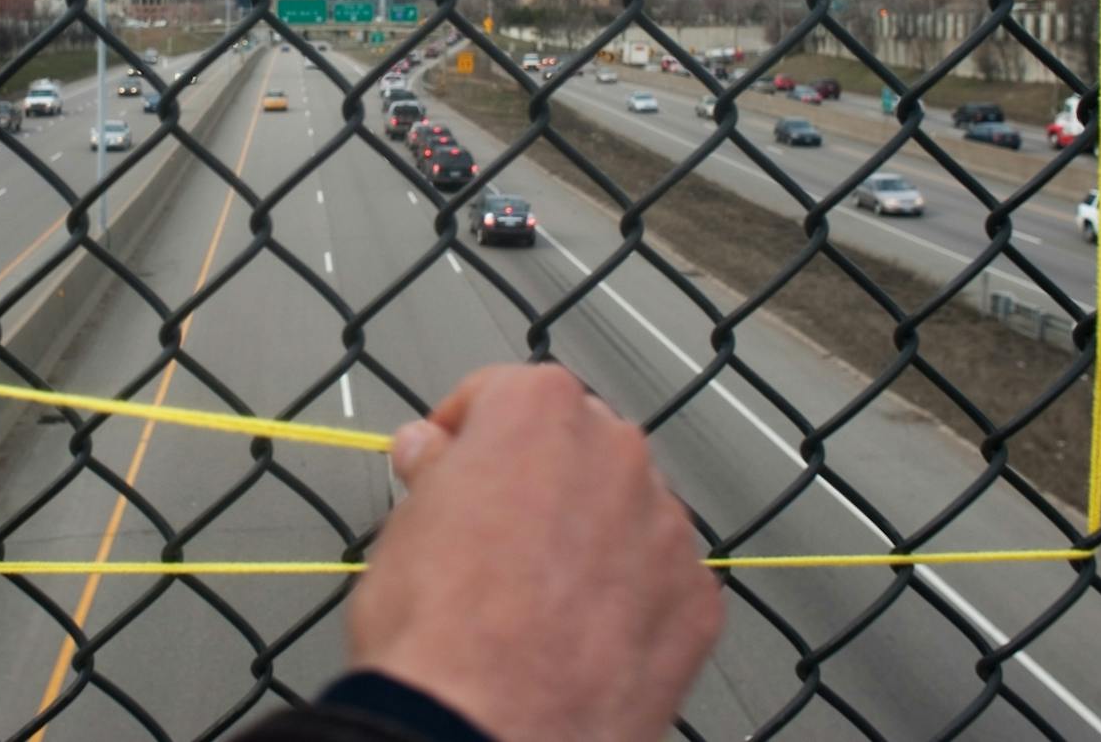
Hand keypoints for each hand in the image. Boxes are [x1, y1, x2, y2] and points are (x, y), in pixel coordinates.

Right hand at [349, 366, 722, 741]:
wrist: (484, 730)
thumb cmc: (435, 629)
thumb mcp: (402, 526)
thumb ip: (433, 471)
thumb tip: (431, 451)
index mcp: (539, 410)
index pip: (501, 393)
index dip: (464, 431)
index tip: (445, 461)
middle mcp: (616, 451)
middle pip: (575, 442)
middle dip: (538, 475)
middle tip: (493, 532)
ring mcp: (667, 527)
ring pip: (626, 509)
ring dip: (592, 533)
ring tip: (540, 596)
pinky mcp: (698, 600)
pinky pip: (662, 577)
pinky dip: (631, 596)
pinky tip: (582, 636)